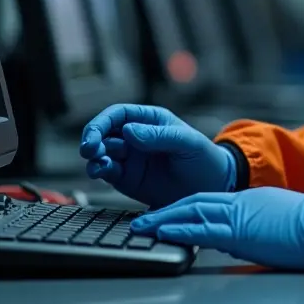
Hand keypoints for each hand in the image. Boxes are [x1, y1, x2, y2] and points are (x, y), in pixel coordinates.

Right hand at [79, 104, 236, 208]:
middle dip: (93, 139)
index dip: (102, 121)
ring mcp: (130, 158)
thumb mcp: (186, 142)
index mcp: (149, 121)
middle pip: (104, 133)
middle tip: (91, 150)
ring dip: (94, 156)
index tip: (95, 134)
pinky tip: (99, 172)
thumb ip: (159, 136)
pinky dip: (99, 170)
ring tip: (97, 163)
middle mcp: (135, 137)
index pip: (118, 114)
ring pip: (101, 153)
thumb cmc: (204, 158)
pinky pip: (107, 172)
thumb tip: (128, 130)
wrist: (212, 188)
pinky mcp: (128, 179)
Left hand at [130, 187, 303, 270]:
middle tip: (144, 220)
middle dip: (167, 212)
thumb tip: (246, 238)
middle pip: (194, 203)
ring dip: (165, 219)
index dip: (184, 208)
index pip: (208, 202)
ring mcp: (239, 215)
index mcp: (249, 201)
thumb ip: (258, 223)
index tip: (166, 215)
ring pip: (193, 213)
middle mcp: (240, 203)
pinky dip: (181, 229)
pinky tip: (165, 231)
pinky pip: (204, 229)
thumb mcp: (278, 218)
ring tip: (144, 226)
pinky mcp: (241, 231)